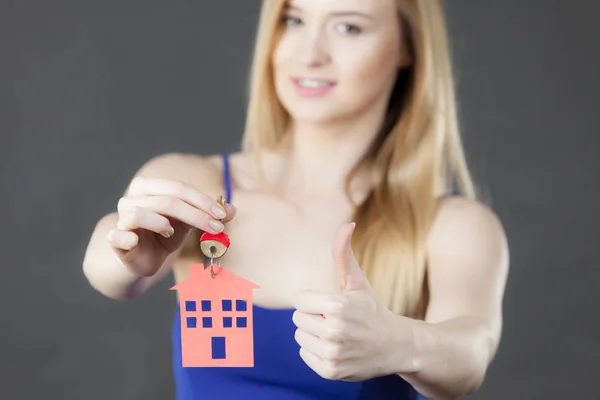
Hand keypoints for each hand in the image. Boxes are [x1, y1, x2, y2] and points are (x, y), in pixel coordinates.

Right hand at [107, 176, 235, 276]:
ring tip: (172, 233)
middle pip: (166, 200)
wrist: (142, 259)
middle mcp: (131, 198)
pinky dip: (129, 236)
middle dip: (196, 214)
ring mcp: (121, 219)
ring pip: (140, 213)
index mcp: (149, 187)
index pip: (178, 188)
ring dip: (162, 223)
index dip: (202, 201)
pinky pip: (118, 235)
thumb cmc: (165, 235)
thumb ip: (209, 215)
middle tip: (216, 228)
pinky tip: (138, 240)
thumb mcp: (189, 223)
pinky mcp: (115, 240)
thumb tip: (233, 209)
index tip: (222, 215)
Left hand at [292, 222, 415, 381]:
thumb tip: (347, 223)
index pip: (299, 300)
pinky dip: (316, 351)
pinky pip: (304, 354)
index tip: (332, 305)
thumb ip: (344, 253)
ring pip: (300, 336)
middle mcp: (334, 331)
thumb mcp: (357, 281)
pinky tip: (336, 348)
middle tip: (337, 321)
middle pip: (298, 318)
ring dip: (314, 334)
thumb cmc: (372, 310)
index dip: (314, 300)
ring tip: (337, 335)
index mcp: (337, 306)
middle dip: (314, 316)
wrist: (396, 346)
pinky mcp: (330, 371)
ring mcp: (332, 353)